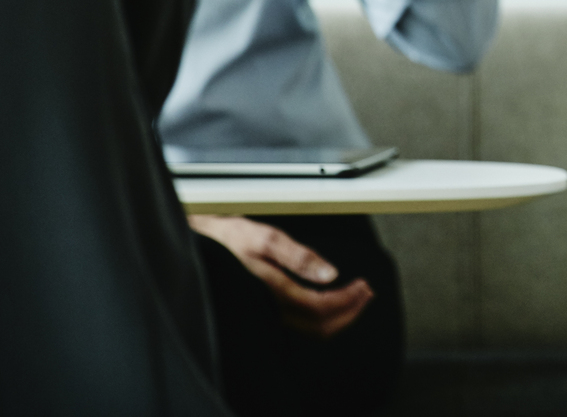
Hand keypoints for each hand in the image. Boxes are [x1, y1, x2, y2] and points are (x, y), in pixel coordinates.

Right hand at [189, 214, 372, 337]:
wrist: (200, 244)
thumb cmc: (229, 239)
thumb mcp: (267, 238)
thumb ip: (300, 257)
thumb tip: (330, 273)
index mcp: (273, 291)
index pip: (320, 307)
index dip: (346, 300)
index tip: (363, 286)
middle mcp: (271, 308)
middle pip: (319, 325)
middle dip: (349, 311)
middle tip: (366, 293)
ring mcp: (267, 312)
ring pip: (310, 328)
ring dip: (339, 315)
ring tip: (356, 297)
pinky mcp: (265, 310)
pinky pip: (301, 323)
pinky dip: (323, 315)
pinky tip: (331, 301)